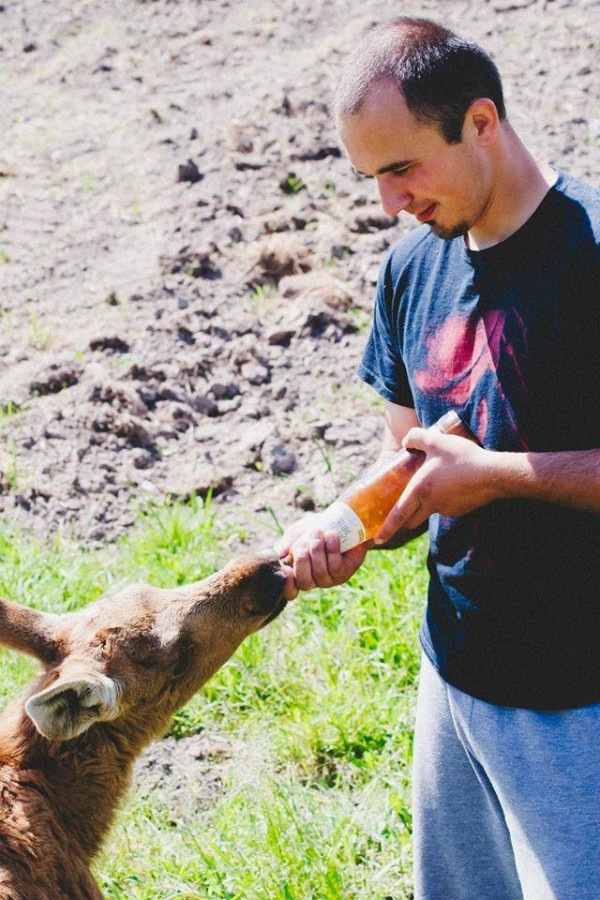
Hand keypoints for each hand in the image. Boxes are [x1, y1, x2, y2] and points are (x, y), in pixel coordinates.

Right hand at [277, 514, 368, 595]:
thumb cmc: (315, 529)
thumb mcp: (297, 533)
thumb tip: (280, 556)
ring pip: (320, 572)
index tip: (287, 569)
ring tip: (318, 532)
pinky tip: (331, 535)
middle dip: (302, 559)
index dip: (288, 585)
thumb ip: (287, 544)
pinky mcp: (344, 573)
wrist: (340, 521)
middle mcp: (313, 580)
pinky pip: (335, 566)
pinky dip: (331, 549)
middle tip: (304, 540)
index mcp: (297, 574)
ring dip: (317, 549)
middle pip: (304, 582)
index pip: (290, 591)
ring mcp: (329, 579)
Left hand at [374, 427, 498, 541]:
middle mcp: (431, 504)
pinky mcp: (460, 510)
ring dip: (426, 504)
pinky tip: (452, 484)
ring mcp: (447, 509)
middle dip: (403, 520)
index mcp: (420, 490)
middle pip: (411, 519)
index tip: (377, 539)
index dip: (386, 529)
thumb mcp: (436, 441)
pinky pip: (445, 506)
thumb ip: (416, 438)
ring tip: (432, 483)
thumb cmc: (462, 458)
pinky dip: (443, 499)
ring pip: (429, 511)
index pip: (398, 515)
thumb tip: (405, 440)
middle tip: (398, 513)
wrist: (493, 474)